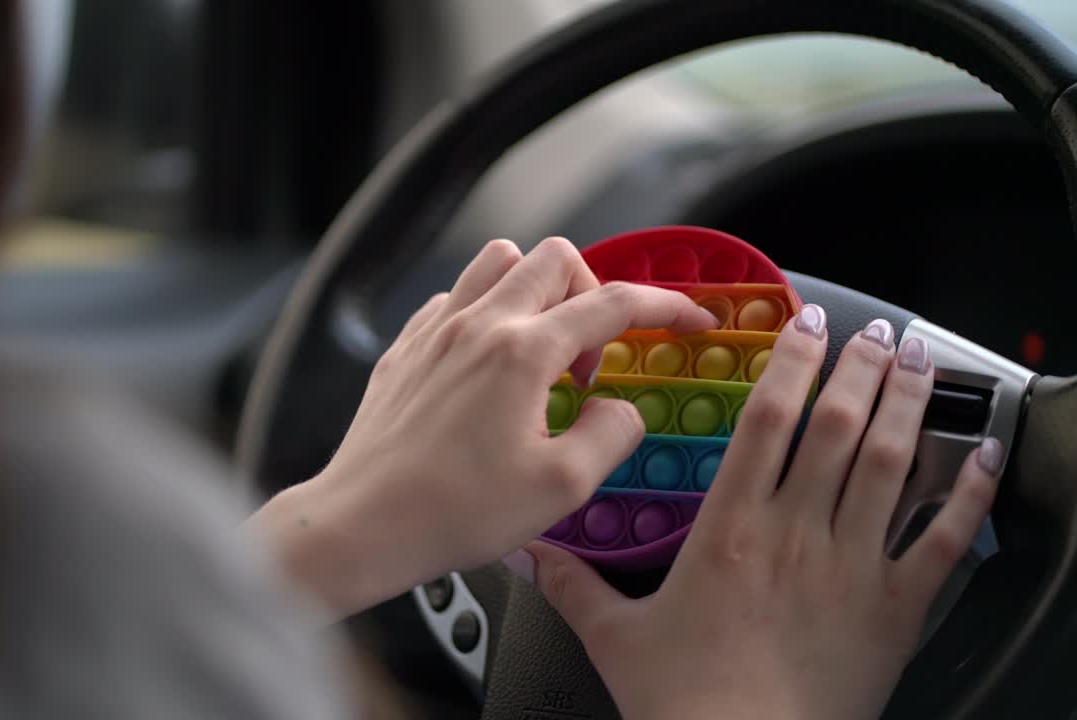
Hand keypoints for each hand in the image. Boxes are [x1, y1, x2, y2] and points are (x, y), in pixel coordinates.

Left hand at [244, 237, 716, 618]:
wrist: (362, 524)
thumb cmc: (456, 511)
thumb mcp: (561, 488)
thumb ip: (610, 435)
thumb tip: (619, 409)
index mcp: (522, 352)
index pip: (614, 303)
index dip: (665, 307)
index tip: (691, 320)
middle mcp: (478, 324)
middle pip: (554, 259)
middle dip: (592, 294)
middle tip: (591, 361)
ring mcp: (435, 331)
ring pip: (498, 262)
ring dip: (535, 291)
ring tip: (541, 352)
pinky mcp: (404, 349)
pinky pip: (455, 299)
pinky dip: (485, 314)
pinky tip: (487, 365)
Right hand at [524, 308, 1002, 719]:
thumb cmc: (688, 703)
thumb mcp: (617, 637)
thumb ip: (574, 585)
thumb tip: (527, 554)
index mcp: (731, 529)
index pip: (767, 421)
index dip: (791, 363)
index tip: (807, 325)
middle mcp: (797, 534)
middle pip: (837, 427)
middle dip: (859, 367)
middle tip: (873, 331)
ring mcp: (853, 567)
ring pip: (889, 465)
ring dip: (906, 403)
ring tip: (918, 360)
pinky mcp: (896, 608)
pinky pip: (943, 540)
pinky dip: (969, 493)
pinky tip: (983, 455)